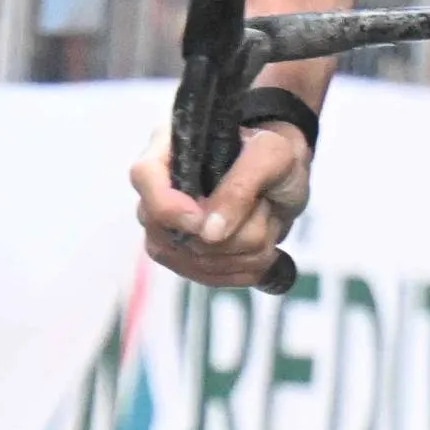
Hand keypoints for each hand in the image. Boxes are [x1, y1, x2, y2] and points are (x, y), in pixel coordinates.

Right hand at [129, 116, 311, 285]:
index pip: (144, 177)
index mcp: (169, 149)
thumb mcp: (270, 155)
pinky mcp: (186, 260)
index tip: (203, 220)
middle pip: (172, 233)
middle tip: (262, 202)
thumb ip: (240, 186)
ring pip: (200, 261)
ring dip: (248, 246)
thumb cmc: (273, 154)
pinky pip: (213, 279)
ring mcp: (168, 230)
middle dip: (232, 229)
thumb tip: (209, 233)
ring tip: (263, 216)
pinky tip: (261, 243)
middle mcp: (158, 192)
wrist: (285, 178)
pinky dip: (247, 266)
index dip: (168, 206)